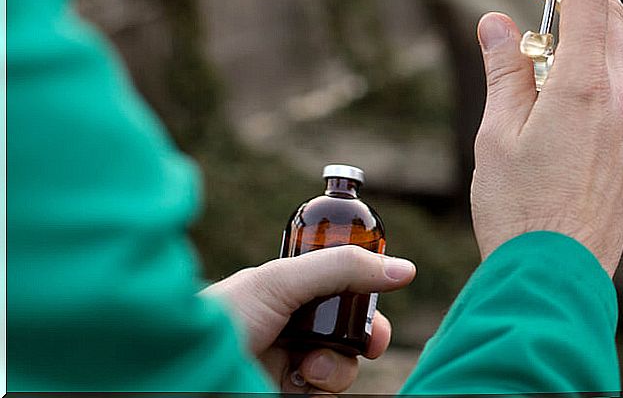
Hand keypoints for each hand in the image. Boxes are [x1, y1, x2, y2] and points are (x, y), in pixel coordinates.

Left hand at [202, 245, 415, 393]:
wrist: (186, 371)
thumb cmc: (221, 318)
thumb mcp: (282, 280)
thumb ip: (343, 268)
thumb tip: (405, 269)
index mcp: (288, 292)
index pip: (342, 288)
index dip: (366, 294)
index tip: (380, 298)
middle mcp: (292, 327)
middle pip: (351, 330)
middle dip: (367, 335)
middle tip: (372, 342)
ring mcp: (290, 365)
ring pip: (344, 366)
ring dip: (338, 367)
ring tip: (309, 367)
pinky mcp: (288, 393)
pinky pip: (327, 395)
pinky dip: (323, 391)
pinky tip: (300, 385)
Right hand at [471, 0, 622, 275]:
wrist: (556, 277)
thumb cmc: (520, 212)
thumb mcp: (497, 134)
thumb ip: (504, 70)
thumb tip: (496, 23)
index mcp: (584, 87)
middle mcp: (621, 97)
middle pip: (614, 11)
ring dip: (607, 13)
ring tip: (569, 11)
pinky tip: (612, 60)